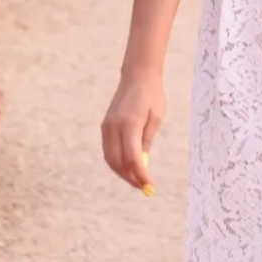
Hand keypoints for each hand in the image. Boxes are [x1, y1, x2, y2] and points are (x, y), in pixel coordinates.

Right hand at [101, 71, 164, 194]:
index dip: (140, 175)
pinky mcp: (105, 125)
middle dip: (129, 177)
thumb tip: (142, 164)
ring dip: (121, 172)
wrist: (137, 75)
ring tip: (136, 178)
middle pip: (117, 162)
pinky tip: (128, 165)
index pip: (132, 158)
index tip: (150, 185)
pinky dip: (116, 161)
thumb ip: (147, 141)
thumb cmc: (151, 95)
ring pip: (109, 158)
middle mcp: (114, 126)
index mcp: (130, 124)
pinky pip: (108, 149)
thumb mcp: (155, 118)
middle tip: (143, 186)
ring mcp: (107, 126)